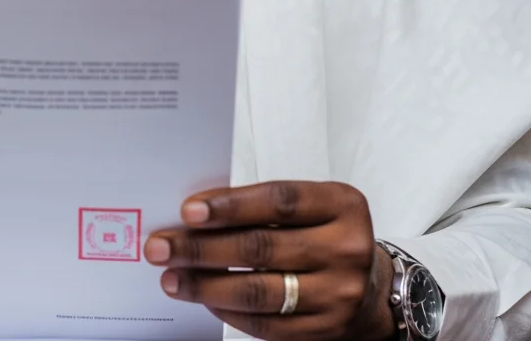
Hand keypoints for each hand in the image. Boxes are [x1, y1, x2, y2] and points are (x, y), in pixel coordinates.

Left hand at [144, 181, 395, 340]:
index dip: (230, 206)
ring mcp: (339, 295)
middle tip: (160, 247)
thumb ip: (261, 204)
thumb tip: (193, 215)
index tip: (187, 211)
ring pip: (260, 291)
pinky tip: (203, 298)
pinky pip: (268, 325)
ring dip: (206, 285)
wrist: (369, 285)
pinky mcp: (327, 331)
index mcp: (340, 204)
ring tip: (171, 278)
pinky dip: (228, 312)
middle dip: (202, 248)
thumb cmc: (321, 231)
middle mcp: (345, 249)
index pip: (279, 201)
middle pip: (261, 248)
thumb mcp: (307, 205)